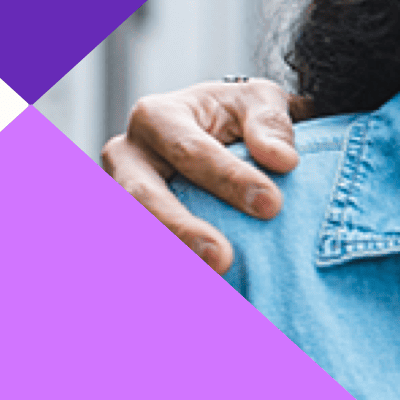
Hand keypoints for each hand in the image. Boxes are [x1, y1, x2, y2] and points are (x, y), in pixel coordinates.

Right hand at [101, 79, 305, 272]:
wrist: (214, 132)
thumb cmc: (238, 117)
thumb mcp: (259, 101)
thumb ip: (270, 123)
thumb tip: (282, 159)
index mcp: (157, 116)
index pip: (190, 151)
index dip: (229, 179)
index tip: (271, 205)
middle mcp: (126, 156)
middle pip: (140, 198)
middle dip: (180, 230)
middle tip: (222, 259)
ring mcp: (117, 196)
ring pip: (129, 233)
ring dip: (164, 261)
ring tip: (203, 284)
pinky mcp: (126, 229)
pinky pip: (136, 257)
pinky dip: (160, 279)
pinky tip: (193, 297)